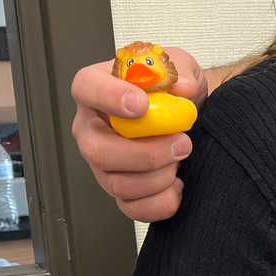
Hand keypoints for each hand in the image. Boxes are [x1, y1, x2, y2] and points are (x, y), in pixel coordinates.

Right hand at [70, 46, 210, 222]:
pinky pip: (132, 208)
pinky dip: (161, 202)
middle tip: (182, 143)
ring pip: (116, 183)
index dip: (109, 97)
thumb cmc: (172, 90)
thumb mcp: (180, 67)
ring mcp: (102, 163)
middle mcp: (91, 128)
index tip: (141, 105)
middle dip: (145, 153)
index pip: (87, 88)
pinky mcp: (120, 189)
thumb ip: (180, 71)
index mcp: (97, 88)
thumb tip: (181, 87)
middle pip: (98, 151)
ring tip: (182, 158)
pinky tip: (178, 184)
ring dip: (159, 176)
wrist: (188, 118)